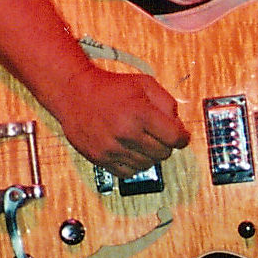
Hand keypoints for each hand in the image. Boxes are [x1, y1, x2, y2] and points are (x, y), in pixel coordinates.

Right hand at [57, 62, 189, 175]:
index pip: (174, 138)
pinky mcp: (100, 158)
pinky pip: (128, 173)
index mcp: (140, 113)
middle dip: (165, 144)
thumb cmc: (110, 88)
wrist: (75, 93)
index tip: (181, 137)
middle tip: (157, 135)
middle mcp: (126, 133)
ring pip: (147, 165)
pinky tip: (130, 151)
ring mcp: (112, 148)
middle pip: (163, 153)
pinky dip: (134, 165)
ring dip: (149, 155)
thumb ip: (167, 103)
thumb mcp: (145, 84)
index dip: (182, 138)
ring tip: (141, 140)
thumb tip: (179, 126)